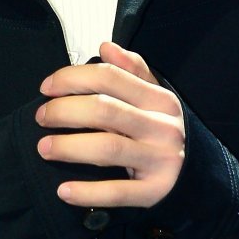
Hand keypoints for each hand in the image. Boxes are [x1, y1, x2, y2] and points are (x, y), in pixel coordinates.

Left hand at [34, 40, 185, 209]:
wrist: (197, 174)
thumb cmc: (162, 130)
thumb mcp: (154, 97)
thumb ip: (132, 71)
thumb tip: (106, 47)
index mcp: (159, 99)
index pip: (110, 78)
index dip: (72, 79)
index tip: (46, 88)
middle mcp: (162, 127)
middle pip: (104, 111)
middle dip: (64, 112)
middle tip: (42, 118)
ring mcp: (160, 160)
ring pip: (107, 149)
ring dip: (68, 147)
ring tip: (44, 147)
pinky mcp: (155, 192)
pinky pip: (117, 192)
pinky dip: (87, 192)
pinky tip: (63, 191)